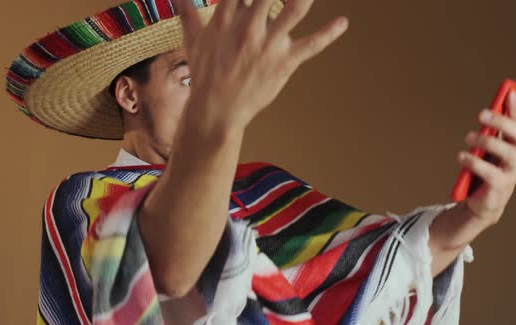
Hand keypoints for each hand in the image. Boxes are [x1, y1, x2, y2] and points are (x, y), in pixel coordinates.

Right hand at [172, 0, 348, 132]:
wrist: (216, 110)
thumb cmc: (205, 73)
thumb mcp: (193, 40)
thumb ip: (187, 11)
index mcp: (227, 18)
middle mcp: (249, 27)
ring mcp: (268, 45)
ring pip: (294, 10)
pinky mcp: (284, 63)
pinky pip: (311, 45)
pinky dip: (329, 33)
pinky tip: (343, 23)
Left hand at [460, 91, 515, 226]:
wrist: (484, 202)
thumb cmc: (488, 171)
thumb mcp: (490, 151)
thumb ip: (493, 133)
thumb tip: (489, 111)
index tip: (510, 93)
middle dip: (501, 122)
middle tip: (481, 114)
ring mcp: (512, 173)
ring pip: (507, 153)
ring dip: (486, 141)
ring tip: (468, 137)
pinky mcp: (500, 186)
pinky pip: (489, 172)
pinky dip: (473, 162)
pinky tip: (461, 157)